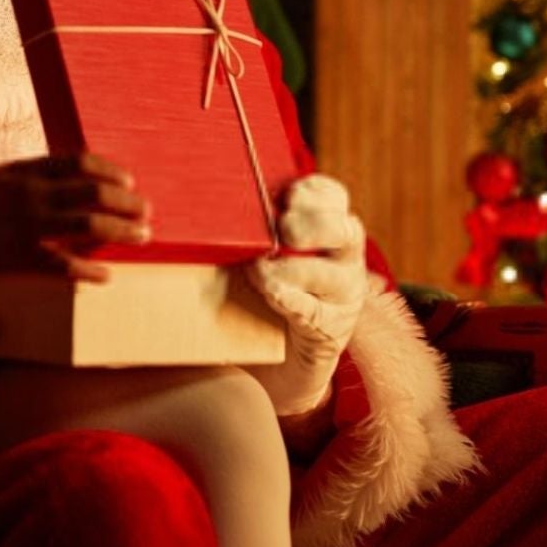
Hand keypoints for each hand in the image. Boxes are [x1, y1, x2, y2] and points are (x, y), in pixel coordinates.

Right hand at [0, 153, 151, 273]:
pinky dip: (88, 271)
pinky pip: (62, 266)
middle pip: (93, 192)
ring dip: (122, 231)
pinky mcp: (18, 258)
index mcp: (22, 170)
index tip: (129, 181)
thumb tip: (58, 174)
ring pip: (88, 226)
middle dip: (127, 202)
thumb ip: (24, 173)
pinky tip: (106, 275)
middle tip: (146, 211)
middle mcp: (29, 195)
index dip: (110, 171)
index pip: (78, 163)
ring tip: (141, 237)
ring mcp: (26, 227)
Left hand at [245, 174, 369, 416]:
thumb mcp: (262, 250)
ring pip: (330, 274)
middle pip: (344, 230)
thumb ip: (250, 228)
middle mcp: (346, 260)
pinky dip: (288, 300)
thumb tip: (199, 204)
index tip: (285, 196)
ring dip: (292, 269)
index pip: (334, 196)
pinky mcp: (330, 330)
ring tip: (260, 270)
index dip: (312, 192)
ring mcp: (344, 296)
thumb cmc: (263, 286)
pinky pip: (312, 312)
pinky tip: (271, 294)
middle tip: (282, 230)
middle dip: (311, 225)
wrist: (280, 353)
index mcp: (331, 229)